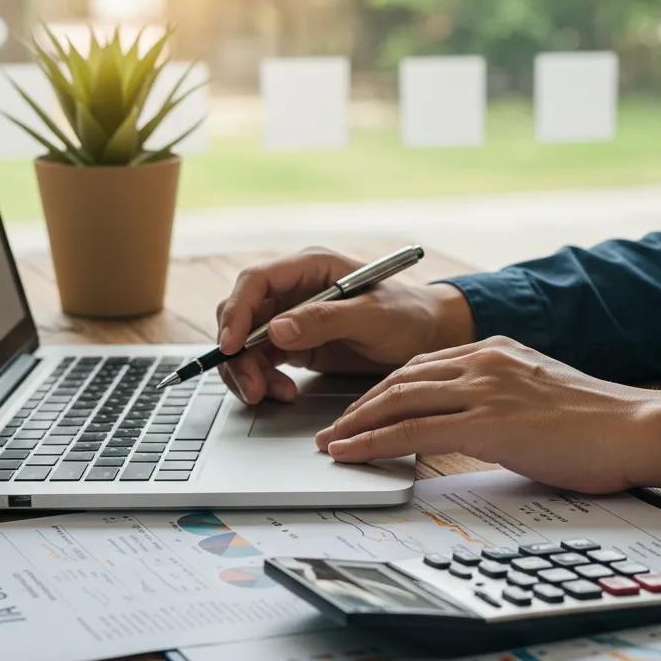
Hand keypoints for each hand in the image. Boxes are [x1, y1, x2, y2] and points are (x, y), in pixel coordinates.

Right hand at [215, 247, 474, 404]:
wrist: (428, 337)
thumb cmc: (408, 316)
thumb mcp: (373, 316)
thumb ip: (325, 320)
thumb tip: (276, 329)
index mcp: (310, 266)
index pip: (255, 281)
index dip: (236, 312)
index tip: (232, 346)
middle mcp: (294, 289)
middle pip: (241, 314)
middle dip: (238, 352)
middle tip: (253, 387)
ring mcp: (291, 317)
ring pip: (245, 342)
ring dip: (249, 370)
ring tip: (272, 394)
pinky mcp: (295, 344)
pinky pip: (262, 360)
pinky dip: (264, 379)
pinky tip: (282, 392)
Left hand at [316, 336, 660, 493]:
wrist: (636, 427)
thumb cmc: (597, 421)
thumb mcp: (539, 393)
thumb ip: (502, 397)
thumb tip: (475, 423)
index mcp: (496, 351)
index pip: (422, 366)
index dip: (384, 390)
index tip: (361, 409)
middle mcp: (484, 361)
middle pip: (400, 379)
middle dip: (359, 406)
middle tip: (332, 429)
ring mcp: (484, 389)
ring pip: (398, 401)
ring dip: (355, 425)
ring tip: (330, 444)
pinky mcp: (488, 423)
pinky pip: (413, 431)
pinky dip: (373, 443)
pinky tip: (351, 455)